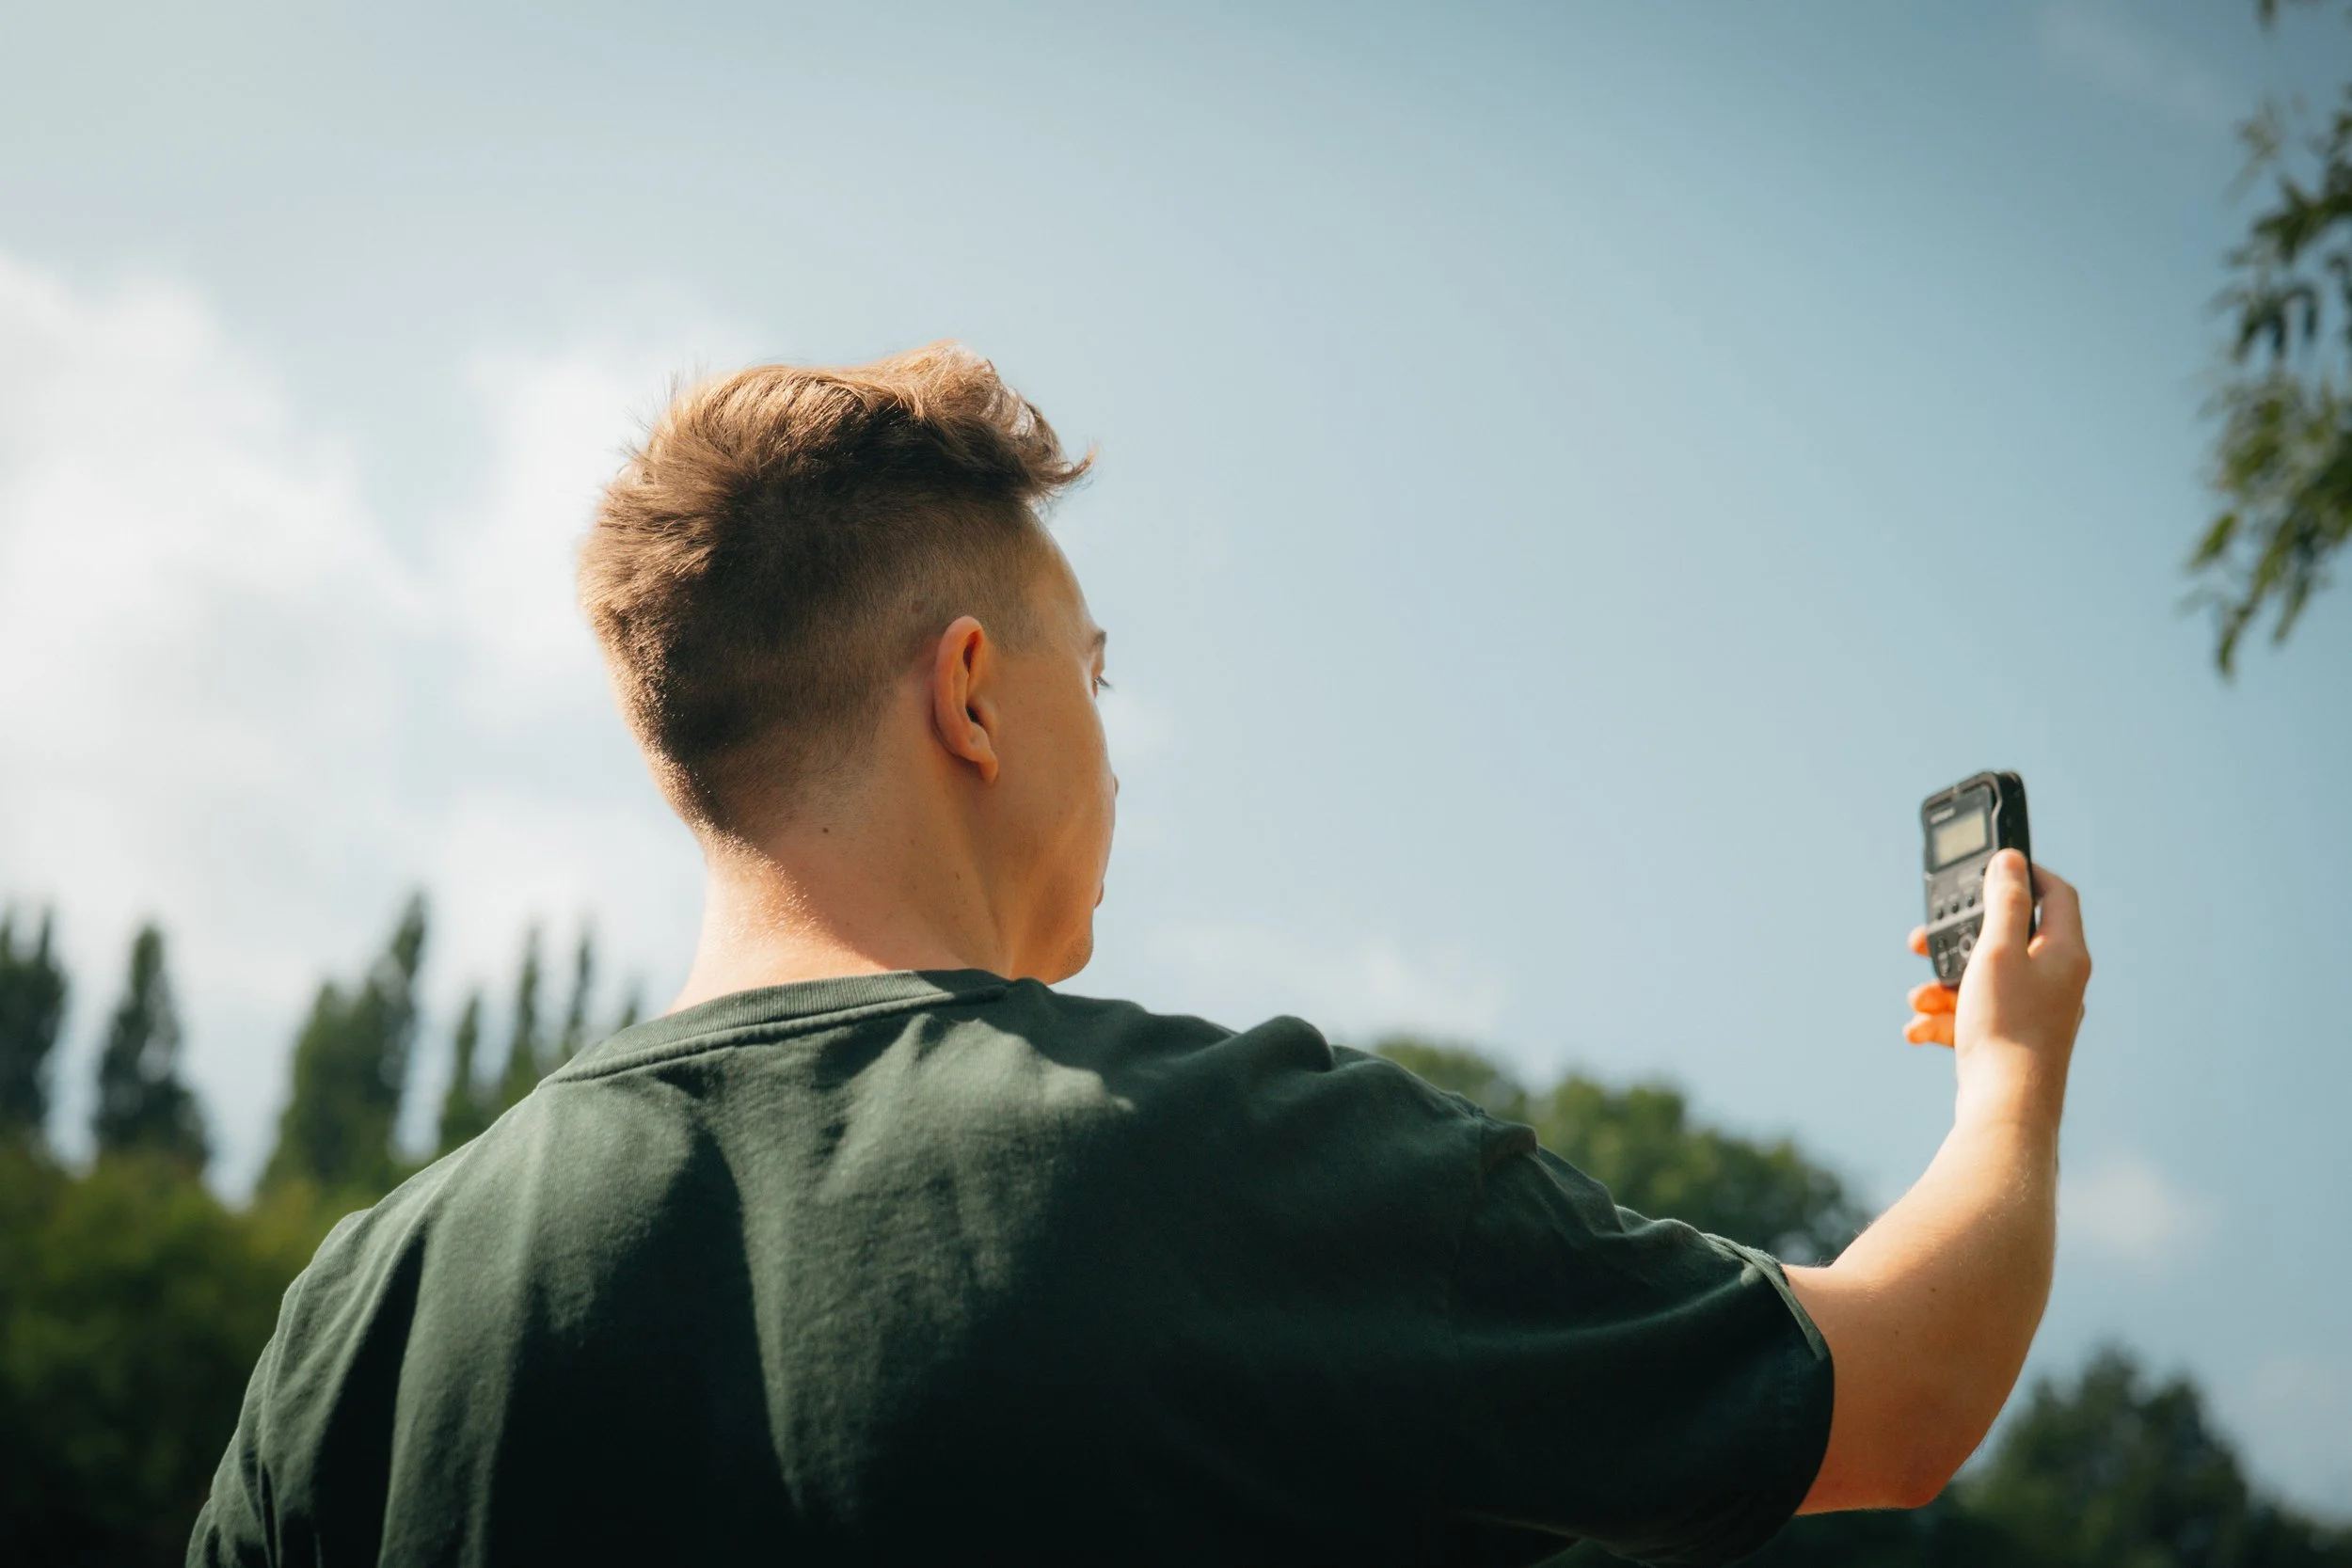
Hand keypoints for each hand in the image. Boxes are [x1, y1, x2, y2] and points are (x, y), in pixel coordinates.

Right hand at [1903, 852, 2090, 1075]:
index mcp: (2064, 954)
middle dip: (1959, 939)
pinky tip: (1920, 1029)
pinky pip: (1978, 1015)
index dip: (2028, 873)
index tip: (1993, 868)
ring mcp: (2037, 1012)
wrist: (2007, 1108)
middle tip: (1925, 939)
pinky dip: (1948, 1017)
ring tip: (1919, 997)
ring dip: (1945, 984)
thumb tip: (2010, 860)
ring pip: (1986, 980)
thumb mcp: (1998, 951)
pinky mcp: (2015, 1039)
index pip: (2058, 895)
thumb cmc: (2007, 1026)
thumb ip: (2005, 902)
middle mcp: (2058, 981)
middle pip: (2009, 939)